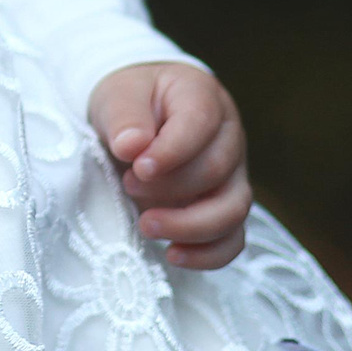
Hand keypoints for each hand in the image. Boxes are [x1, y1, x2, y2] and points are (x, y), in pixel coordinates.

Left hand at [87, 62, 251, 269]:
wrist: (136, 115)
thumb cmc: (130, 101)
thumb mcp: (118, 95)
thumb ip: (125, 117)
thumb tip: (132, 146)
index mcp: (202, 97)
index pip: (200, 124)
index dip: (172, 150)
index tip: (138, 167)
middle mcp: (228, 136)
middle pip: (216, 170)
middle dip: (170, 187)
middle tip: (128, 185)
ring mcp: (233, 175)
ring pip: (233, 209)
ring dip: (190, 225)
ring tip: (146, 225)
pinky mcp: (225, 207)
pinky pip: (233, 239)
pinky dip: (208, 254)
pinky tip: (173, 255)